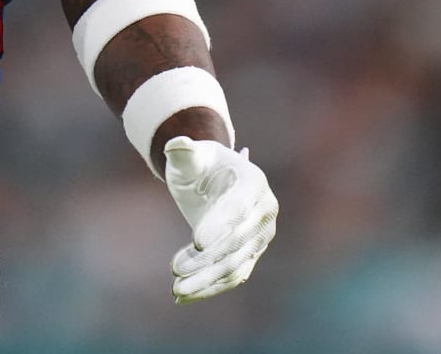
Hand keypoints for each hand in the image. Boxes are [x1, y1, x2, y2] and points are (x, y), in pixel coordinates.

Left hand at [163, 137, 277, 302]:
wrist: (210, 178)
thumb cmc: (200, 164)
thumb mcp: (190, 156)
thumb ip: (184, 152)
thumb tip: (176, 144)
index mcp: (254, 182)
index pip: (238, 208)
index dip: (219, 226)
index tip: (196, 242)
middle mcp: (264, 211)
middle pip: (237, 242)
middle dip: (207, 259)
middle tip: (176, 270)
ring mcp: (260, 236)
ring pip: (235, 264)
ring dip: (206, 280)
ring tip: (177, 289)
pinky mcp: (250, 254)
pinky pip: (232, 275)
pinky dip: (210, 287)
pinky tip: (183, 296)